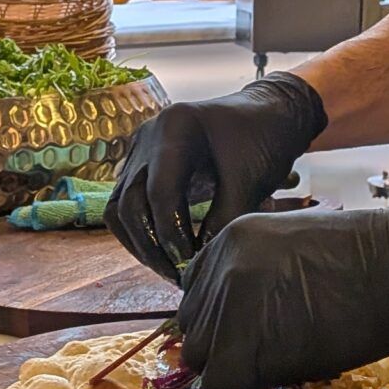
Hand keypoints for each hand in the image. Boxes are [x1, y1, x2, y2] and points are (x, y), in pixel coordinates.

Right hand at [107, 74, 328, 281]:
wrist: (269, 114)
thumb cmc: (265, 139)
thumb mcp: (250, 180)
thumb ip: (224, 221)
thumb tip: (197, 263)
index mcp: (176, 126)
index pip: (160, 191)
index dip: (171, 233)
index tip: (189, 262)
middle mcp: (149, 136)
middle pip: (130, 202)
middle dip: (152, 246)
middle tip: (178, 275)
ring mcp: (140, 149)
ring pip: (119, 208)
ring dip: (141, 243)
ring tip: (170, 270)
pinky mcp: (141, 164)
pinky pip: (125, 204)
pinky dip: (140, 232)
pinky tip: (163, 253)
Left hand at [176, 202, 388, 388]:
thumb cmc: (371, 258)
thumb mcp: (297, 248)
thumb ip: (260, 276)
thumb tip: (246, 323)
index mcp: (233, 238)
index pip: (196, 290)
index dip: (221, 319)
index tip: (249, 333)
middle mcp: (221, 265)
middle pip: (195, 327)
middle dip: (225, 347)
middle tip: (269, 354)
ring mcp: (228, 302)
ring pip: (202, 357)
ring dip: (236, 368)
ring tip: (282, 362)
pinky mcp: (243, 340)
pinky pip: (220, 382)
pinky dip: (244, 388)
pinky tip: (281, 374)